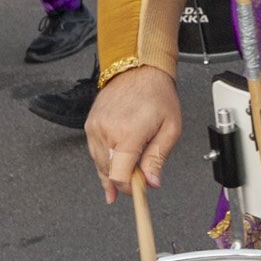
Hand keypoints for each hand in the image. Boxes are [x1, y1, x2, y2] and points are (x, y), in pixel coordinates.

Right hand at [85, 65, 179, 202]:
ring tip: (129, 168)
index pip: (119, 176)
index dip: (129, 189)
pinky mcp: (90, 125)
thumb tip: (151, 182)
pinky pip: (94, 151)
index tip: (138, 192)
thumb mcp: (170, 128)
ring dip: (113, 171)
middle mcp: (107, 131)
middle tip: (140, 177)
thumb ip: (158, 158)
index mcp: (127, 134)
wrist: (138, 69)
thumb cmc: (156, 94)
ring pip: (100, 164)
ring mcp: (95, 128)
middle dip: (124, 180)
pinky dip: (105, 159)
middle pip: (108, 173)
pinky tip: (115, 160)